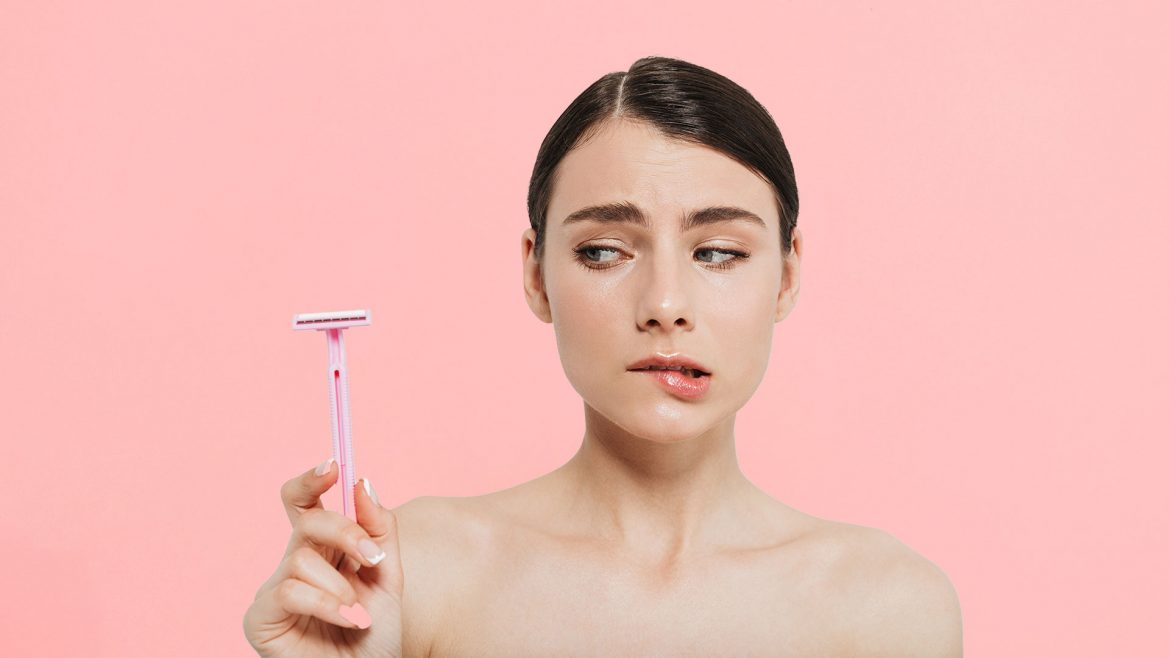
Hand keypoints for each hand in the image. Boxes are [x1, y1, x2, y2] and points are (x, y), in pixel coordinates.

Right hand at [243, 459, 403, 657]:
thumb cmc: (376, 632)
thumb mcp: (387, 574)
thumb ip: (377, 529)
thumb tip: (361, 483)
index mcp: (323, 549)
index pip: (305, 502)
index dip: (312, 479)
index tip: (334, 465)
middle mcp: (295, 563)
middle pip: (308, 521)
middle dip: (345, 533)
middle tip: (372, 560)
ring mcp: (274, 590)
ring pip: (301, 559)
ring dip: (341, 586)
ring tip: (360, 614)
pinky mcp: (260, 618)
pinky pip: (289, 591)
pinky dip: (327, 604)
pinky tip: (350, 621)